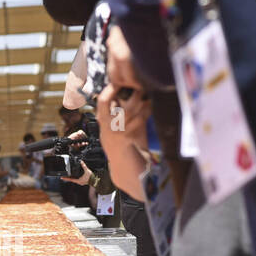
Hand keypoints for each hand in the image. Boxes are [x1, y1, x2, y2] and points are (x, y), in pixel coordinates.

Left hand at [61, 161, 93, 185]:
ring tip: (69, 176)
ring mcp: (81, 183)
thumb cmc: (91, 177)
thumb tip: (81, 162)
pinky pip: (78, 180)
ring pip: (75, 180)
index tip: (62, 178)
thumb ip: (84, 166)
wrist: (95, 181)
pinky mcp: (83, 182)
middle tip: (64, 176)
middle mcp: (79, 182)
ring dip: (72, 178)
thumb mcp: (87, 171)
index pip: (70, 179)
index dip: (66, 178)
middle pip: (72, 180)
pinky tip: (76, 177)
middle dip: (68, 178)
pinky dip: (76, 178)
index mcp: (78, 180)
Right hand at [97, 82, 151, 199]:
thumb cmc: (127, 151)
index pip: (103, 101)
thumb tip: (130, 95)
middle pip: (115, 102)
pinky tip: (152, 107)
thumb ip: (121, 115)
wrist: (128, 173)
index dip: (110, 89)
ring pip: (129, 109)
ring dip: (140, 100)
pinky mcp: (127, 139)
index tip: (119, 81)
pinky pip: (138, 119)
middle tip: (139, 84)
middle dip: (128, 92)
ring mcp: (116, 133)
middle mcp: (107, 128)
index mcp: (104, 125)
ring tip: (149, 93)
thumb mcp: (120, 131)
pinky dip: (146, 111)